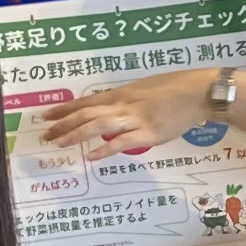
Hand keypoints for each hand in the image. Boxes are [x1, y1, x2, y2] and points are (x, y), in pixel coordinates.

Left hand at [33, 68, 212, 158]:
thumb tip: (109, 112)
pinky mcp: (149, 133)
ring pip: (98, 126)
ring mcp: (136, 119)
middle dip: (63, 123)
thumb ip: (126, 101)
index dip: (65, 109)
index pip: (87, 101)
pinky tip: (91, 157)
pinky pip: (122, 143)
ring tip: (59, 143)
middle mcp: (124, 104)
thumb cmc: (175, 87)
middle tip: (45, 134)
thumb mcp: (145, 88)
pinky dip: (105, 150)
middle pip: (87, 114)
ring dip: (76, 135)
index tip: (46, 115)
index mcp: (122, 93)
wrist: (200, 92)